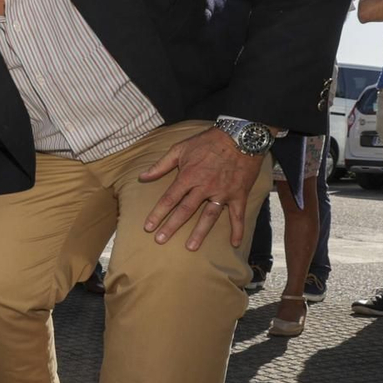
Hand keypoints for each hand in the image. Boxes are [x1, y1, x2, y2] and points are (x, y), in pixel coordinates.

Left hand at [139, 127, 265, 250]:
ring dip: (199, 233)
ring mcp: (222, 192)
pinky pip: (238, 215)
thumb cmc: (208, 141)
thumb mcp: (181, 148)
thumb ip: (161, 165)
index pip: (169, 199)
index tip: (148, 227)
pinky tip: (235, 244)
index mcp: (188, 176)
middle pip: (185, 210)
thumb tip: (142, 177)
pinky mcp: (238, 194)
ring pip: (209, 216)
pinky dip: (238, 230)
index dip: (158, 213)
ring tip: (190, 247)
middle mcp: (204, 187)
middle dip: (171, 226)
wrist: (240, 136)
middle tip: (161, 241)